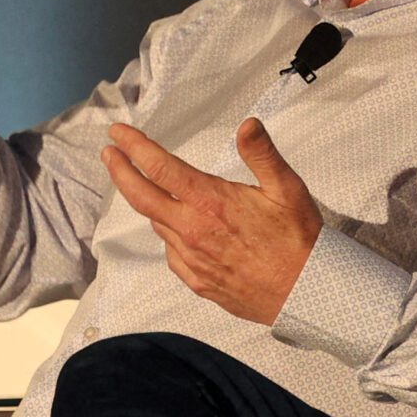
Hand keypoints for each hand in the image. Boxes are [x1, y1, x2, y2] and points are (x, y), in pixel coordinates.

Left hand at [102, 119, 321, 325]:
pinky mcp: (197, 280)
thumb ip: (262, 154)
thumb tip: (246, 124)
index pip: (161, 168)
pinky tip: (177, 227)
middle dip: (120, 172)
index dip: (135, 147)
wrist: (308, 293)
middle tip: (108, 154)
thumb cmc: (300, 239)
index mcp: (211, 202)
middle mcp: (194, 230)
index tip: (118, 133)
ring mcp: (192, 259)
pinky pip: (172, 252)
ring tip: (144, 186)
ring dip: (147, 202)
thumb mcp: (287, 188)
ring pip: (158, 224)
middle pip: (142, 197)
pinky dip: (169, 234)